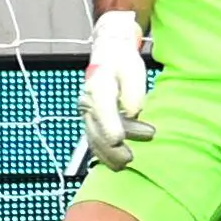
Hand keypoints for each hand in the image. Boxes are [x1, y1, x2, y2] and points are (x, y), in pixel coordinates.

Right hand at [77, 12, 151, 172]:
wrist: (108, 55)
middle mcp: (88, 101)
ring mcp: (87, 112)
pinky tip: (115, 165)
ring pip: (93, 138)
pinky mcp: (91, 120)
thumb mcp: (133, 69)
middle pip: (96, 128)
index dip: (109, 126)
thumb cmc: (123, 63)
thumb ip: (133, 90)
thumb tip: (133, 111)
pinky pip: (93, 140)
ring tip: (124, 165)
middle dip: (112, 147)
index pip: (102, 108)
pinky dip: (103, 154)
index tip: (118, 140)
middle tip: (130, 157)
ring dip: (108, 154)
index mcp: (98, 86)